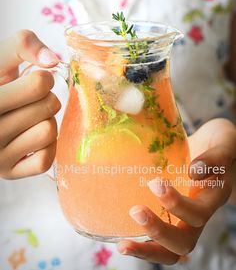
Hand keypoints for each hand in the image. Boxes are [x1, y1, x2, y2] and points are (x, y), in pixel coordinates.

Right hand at [0, 30, 60, 178]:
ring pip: (48, 131)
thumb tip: (53, 61)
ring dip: (46, 120)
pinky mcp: (8, 173)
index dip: (44, 77)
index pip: (39, 84)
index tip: (34, 80)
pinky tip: (30, 137)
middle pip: (49, 106)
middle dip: (46, 98)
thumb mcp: (0, 59)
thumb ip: (23, 44)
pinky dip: (45, 146)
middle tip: (31, 100)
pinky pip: (46, 159)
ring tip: (29, 118)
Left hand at [117, 118, 235, 263]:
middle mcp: (200, 214)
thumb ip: (217, 155)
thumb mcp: (223, 140)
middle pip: (184, 241)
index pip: (198, 213)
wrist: (214, 147)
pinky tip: (122, 241)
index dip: (176, 205)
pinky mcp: (170, 217)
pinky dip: (142, 246)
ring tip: (123, 245)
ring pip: (172, 250)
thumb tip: (194, 172)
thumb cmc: (218, 141)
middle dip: (159, 231)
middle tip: (135, 211)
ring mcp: (184, 219)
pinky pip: (159, 242)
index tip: (155, 183)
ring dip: (147, 249)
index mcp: (213, 197)